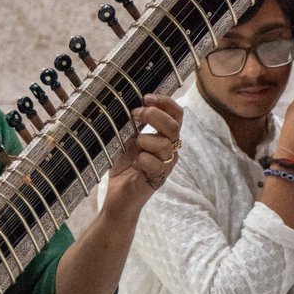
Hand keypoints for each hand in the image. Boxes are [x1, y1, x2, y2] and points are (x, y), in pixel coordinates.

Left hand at [103, 93, 182, 217]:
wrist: (116, 196)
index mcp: (164, 137)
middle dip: (153, 115)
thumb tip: (127, 100)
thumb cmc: (122, 166)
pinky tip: (135, 164)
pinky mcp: (157, 179)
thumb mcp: (125, 138)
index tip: (146, 97)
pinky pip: (154, 163)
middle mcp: (169, 150)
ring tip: (133, 146)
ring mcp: (165, 165)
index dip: (165, 102)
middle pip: (173, 126)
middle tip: (135, 113)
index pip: (176, 114)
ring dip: (144, 140)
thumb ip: (132, 123)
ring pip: (164, 144)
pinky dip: (141, 160)